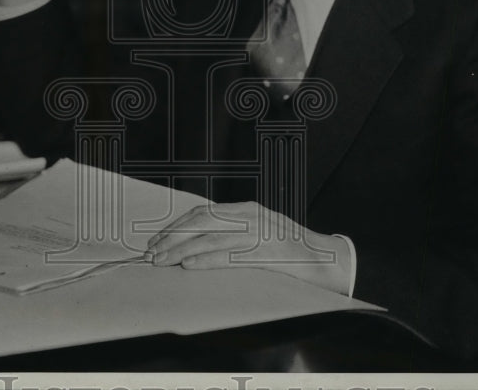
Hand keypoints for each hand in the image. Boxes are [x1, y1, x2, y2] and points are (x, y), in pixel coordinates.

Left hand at [145, 201, 351, 294]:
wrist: (325, 258)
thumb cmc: (289, 248)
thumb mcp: (259, 230)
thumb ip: (234, 230)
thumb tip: (200, 241)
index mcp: (245, 210)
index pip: (202, 213)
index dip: (177, 225)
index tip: (158, 239)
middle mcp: (249, 217)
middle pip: (201, 222)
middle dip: (173, 237)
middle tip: (152, 252)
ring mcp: (258, 234)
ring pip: (211, 239)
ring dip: (182, 251)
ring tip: (162, 261)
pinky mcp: (266, 252)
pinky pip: (230, 255)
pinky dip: (207, 260)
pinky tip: (189, 266)